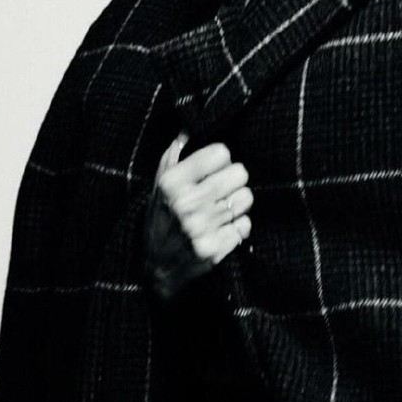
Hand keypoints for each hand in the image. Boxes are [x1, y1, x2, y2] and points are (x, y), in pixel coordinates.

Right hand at [145, 135, 252, 299]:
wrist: (154, 270)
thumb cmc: (159, 219)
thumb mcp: (158, 185)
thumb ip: (173, 156)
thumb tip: (187, 132)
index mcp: (173, 183)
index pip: (221, 152)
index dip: (219, 159)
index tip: (213, 168)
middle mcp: (187, 204)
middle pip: (240, 173)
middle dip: (232, 179)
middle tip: (222, 189)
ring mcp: (202, 228)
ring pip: (246, 198)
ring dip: (237, 203)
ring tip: (222, 208)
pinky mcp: (215, 250)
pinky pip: (245, 224)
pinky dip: (237, 227)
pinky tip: (222, 228)